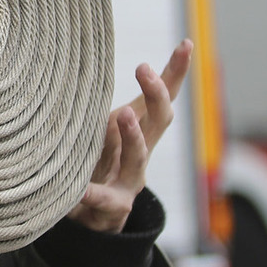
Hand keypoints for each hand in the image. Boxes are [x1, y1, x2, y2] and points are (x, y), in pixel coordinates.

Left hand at [67, 39, 192, 232]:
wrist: (94, 221)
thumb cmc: (95, 166)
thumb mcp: (101, 134)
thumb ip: (105, 112)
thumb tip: (97, 76)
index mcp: (138, 132)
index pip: (161, 100)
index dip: (176, 73)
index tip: (186, 45)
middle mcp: (141, 154)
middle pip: (159, 121)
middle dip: (156, 94)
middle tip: (144, 68)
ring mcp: (130, 181)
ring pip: (137, 157)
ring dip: (132, 135)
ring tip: (121, 115)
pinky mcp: (112, 207)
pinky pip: (101, 198)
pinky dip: (89, 192)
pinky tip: (79, 188)